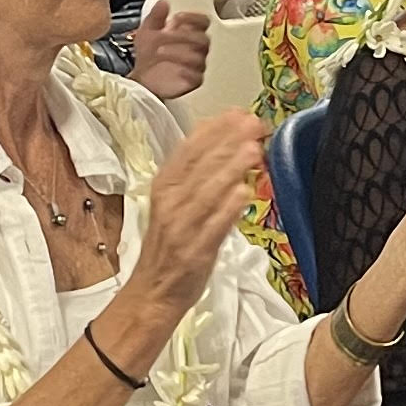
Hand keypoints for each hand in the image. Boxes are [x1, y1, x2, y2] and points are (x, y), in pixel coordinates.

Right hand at [114, 108, 262, 332]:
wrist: (151, 293)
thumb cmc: (169, 245)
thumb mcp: (175, 203)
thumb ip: (197, 175)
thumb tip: (223, 140)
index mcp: (164, 186)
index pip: (188, 149)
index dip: (214, 129)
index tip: (238, 112)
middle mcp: (170, 202)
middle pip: (199, 166)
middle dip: (228, 142)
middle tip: (253, 123)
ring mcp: (181, 227)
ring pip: (206, 193)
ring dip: (230, 169)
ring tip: (253, 150)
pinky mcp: (193, 252)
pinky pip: (212, 227)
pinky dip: (227, 210)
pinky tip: (244, 193)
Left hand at [129, 2, 208, 99]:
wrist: (142, 79)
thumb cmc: (148, 56)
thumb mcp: (147, 31)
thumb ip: (155, 17)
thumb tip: (162, 3)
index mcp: (189, 34)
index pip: (203, 22)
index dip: (193, 18)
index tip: (177, 17)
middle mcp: (195, 49)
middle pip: (203, 40)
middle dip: (184, 36)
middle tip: (167, 35)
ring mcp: (195, 65)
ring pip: (198, 58)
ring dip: (177, 52)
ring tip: (159, 51)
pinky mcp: (193, 81)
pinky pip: (196, 77)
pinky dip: (185, 71)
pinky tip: (172, 67)